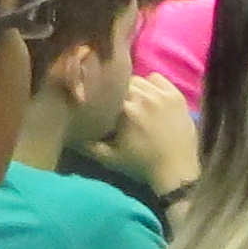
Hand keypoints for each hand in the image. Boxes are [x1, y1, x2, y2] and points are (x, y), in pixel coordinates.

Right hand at [98, 73, 199, 196]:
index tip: (101, 104)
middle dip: (118, 92)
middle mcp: (143, 95)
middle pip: (123, 83)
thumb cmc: (140, 164)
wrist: (175, 170)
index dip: (103, 95)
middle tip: (119, 105)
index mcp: (125, 108)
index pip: (107, 89)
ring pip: (141, 79)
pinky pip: (158, 78)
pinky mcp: (176, 95)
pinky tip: (151, 95)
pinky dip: (152, 84)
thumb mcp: (109, 158)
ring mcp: (162, 94)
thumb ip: (87, 145)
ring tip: (134, 100)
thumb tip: (70, 135)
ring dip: (135, 87)